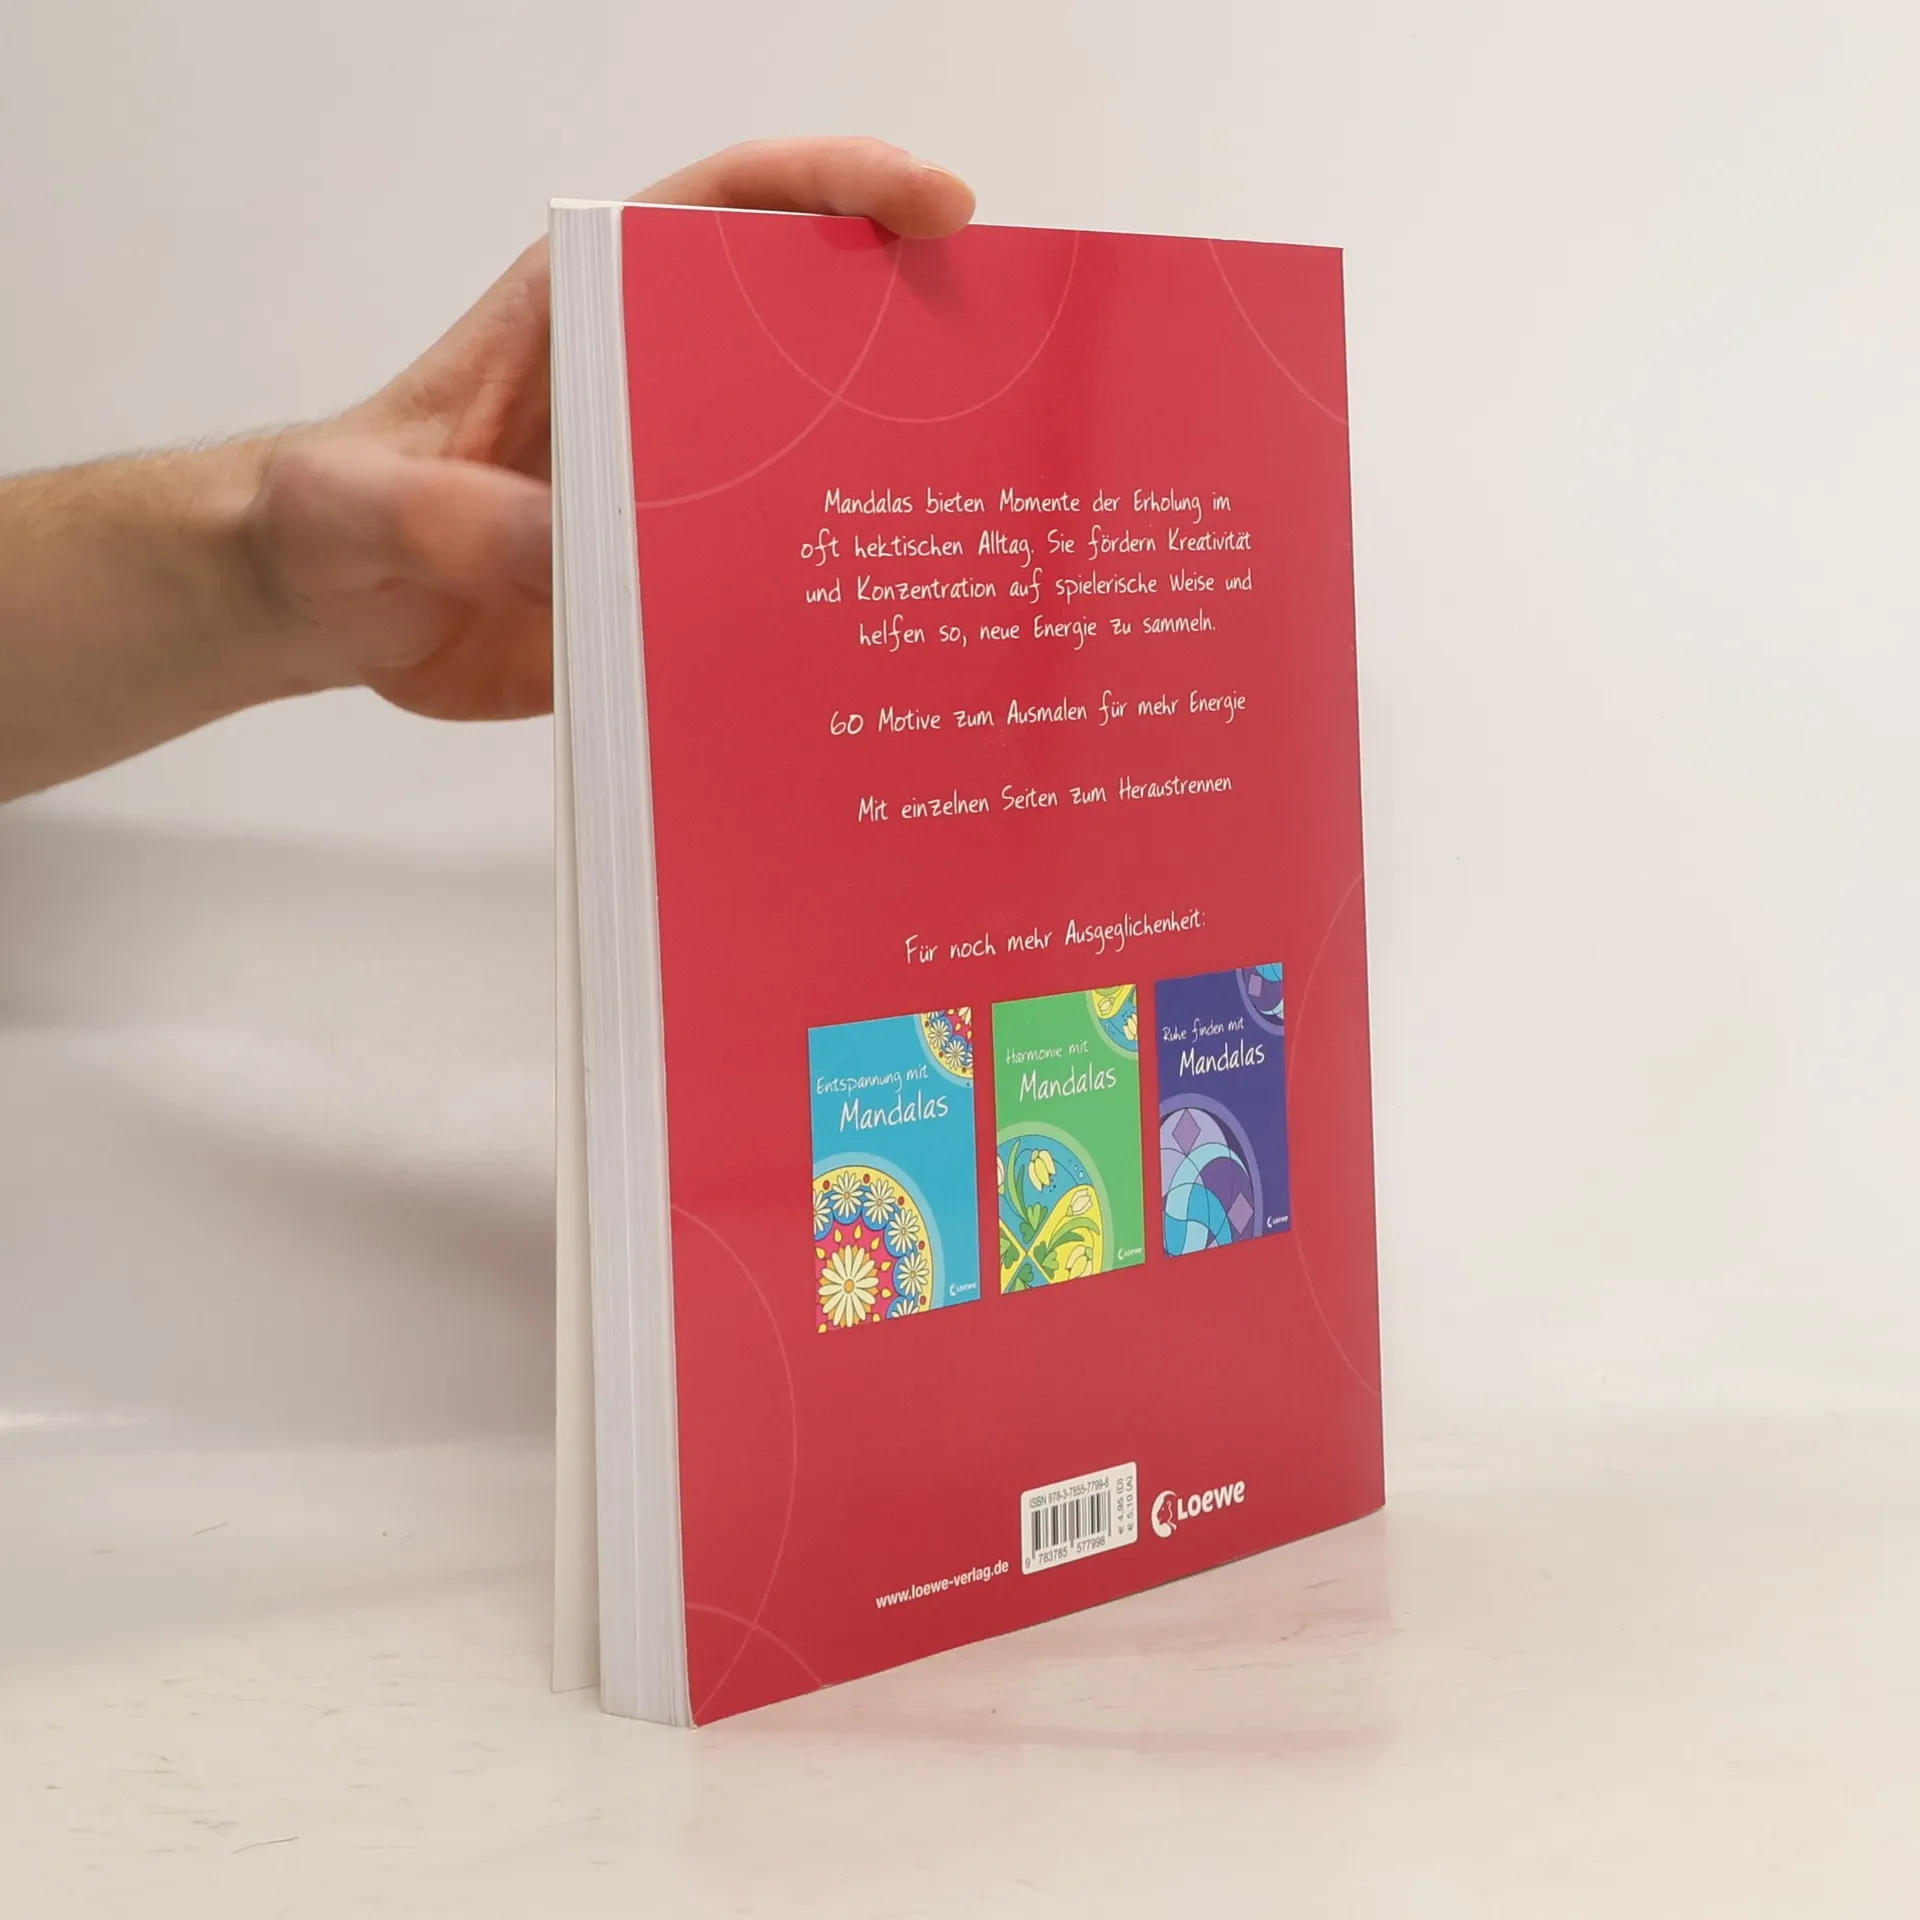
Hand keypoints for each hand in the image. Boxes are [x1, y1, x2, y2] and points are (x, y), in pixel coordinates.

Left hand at [245, 139, 975, 720]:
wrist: (320, 614)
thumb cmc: (330, 518)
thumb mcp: (367, 505)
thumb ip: (456, 519)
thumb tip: (574, 554)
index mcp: (587, 317)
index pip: (728, 210)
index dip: (839, 187)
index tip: (937, 205)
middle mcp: (652, 392)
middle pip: (806, 329)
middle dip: (911, 334)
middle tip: (1008, 370)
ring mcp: (673, 492)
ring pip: (807, 462)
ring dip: (887, 481)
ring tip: (984, 515)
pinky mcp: (674, 585)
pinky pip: (770, 584)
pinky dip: (828, 607)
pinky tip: (884, 644)